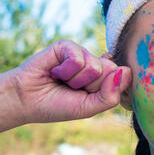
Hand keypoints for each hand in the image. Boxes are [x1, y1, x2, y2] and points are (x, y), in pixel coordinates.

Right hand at [9, 39, 131, 123]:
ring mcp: (83, 53)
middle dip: (92, 86)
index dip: (104, 91)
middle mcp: (96, 64)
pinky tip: (55, 72)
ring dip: (76, 80)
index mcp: (105, 78)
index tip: (87, 96)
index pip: (122, 80)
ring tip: (63, 81)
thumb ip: (112, 94)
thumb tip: (125, 70)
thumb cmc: (58, 105)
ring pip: (95, 67)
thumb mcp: (90, 107)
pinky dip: (65, 71)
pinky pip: (78, 59)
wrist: (26, 100)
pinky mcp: (68, 46)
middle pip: (112, 71)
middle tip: (74, 89)